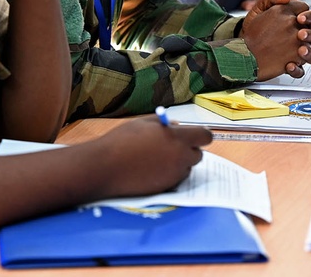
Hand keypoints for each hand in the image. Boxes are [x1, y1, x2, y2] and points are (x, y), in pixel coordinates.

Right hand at [94, 118, 212, 198]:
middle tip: (172, 147)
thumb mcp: (144, 123)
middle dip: (188, 150)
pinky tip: (152, 170)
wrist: (105, 167)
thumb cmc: (122, 141)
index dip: (200, 135)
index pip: (205, 136)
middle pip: (198, 154)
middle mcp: (180, 157)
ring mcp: (174, 174)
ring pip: (187, 168)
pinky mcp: (166, 188)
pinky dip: (169, 175)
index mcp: (177, 137)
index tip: (194, 136)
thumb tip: (177, 126)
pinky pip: (175, 180)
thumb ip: (164, 124)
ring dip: (179, 164)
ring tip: (157, 159)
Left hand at [241, 0, 310, 79]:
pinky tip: (288, 66)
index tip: (299, 18)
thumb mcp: (261, 8)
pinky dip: (297, 70)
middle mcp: (302, 38)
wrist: (242, 44)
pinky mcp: (291, 66)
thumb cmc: (254, 25)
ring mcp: (298, 54)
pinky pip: (301, 71)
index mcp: (299, 22)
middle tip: (300, 34)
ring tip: (300, 51)